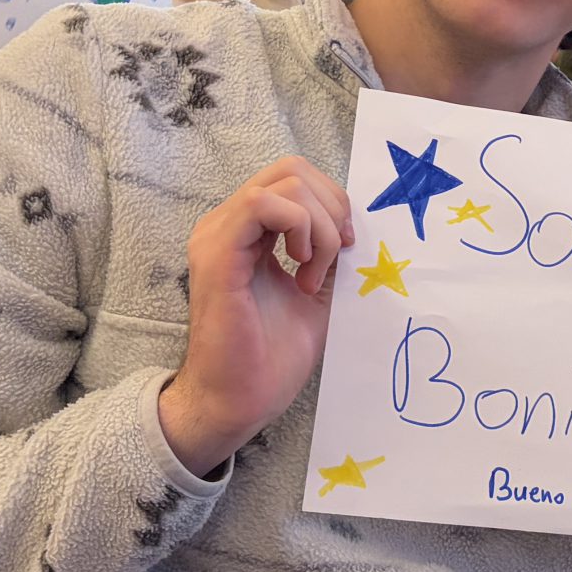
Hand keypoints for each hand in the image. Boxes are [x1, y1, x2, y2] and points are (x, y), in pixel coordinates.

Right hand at [158, 159, 351, 476]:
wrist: (237, 402)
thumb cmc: (270, 358)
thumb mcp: (315, 295)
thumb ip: (327, 257)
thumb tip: (354, 228)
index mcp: (247, 232)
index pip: (294, 179)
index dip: (333, 202)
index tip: (347, 247)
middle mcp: (226, 224)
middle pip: (291, 169)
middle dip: (332, 205)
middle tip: (337, 253)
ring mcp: (217, 235)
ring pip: (284, 183)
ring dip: (318, 225)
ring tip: (314, 273)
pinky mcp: (217, 253)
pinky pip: (262, 205)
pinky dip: (299, 229)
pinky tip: (302, 270)